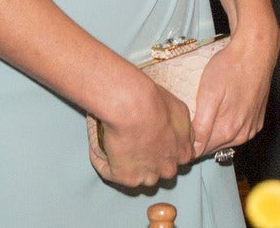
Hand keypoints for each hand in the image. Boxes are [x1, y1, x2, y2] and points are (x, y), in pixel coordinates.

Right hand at [92, 71, 193, 189]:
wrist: (133, 105)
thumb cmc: (155, 102)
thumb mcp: (180, 109)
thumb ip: (182, 127)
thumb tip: (178, 131)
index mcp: (184, 153)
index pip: (176, 159)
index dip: (164, 150)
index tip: (153, 140)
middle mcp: (167, 169)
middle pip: (158, 170)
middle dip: (149, 161)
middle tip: (133, 142)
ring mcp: (146, 176)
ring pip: (138, 176)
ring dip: (127, 164)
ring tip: (115, 145)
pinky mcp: (125, 178)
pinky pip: (110, 172)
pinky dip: (102, 161)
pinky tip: (96, 147)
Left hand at [190, 25, 278, 157]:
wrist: (255, 51)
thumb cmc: (230, 68)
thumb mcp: (209, 95)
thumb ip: (202, 126)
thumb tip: (194, 150)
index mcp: (227, 130)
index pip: (201, 150)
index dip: (188, 143)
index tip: (180, 132)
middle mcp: (242, 134)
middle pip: (213, 146)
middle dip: (200, 139)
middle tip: (188, 121)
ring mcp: (252, 127)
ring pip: (226, 140)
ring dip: (214, 133)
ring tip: (203, 115)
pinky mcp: (257, 118)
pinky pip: (239, 131)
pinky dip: (228, 126)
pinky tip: (222, 111)